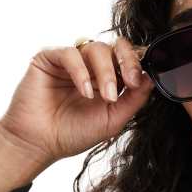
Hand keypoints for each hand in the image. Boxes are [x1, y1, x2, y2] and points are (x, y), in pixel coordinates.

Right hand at [0, 37, 154, 166]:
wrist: (40, 144)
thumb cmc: (73, 133)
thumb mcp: (113, 119)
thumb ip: (134, 100)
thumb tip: (151, 78)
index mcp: (109, 79)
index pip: (128, 59)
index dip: (138, 64)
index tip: (140, 81)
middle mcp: (91, 66)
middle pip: (116, 47)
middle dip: (127, 61)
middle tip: (130, 81)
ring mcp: (71, 61)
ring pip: (96, 48)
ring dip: (105, 72)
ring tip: (104, 96)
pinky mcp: (49, 58)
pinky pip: (70, 53)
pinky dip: (81, 71)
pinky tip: (84, 91)